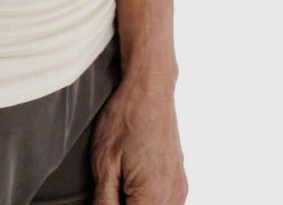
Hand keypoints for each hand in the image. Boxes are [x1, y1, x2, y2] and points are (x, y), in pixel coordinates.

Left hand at [90, 71, 188, 203]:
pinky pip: (164, 201)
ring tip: (118, 179)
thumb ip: (104, 200)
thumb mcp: (104, 162)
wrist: (149, 89)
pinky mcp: (179, 180)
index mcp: (154, 197)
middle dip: (124, 204)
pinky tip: (130, 180)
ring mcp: (179, 188)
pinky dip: (145, 197)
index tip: (103, 195)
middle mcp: (173, 197)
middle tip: (108, 184)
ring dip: (135, 201)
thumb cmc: (125, 118)